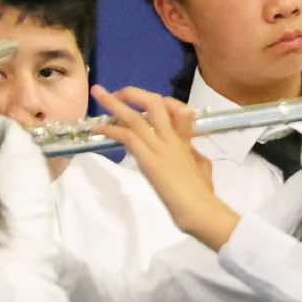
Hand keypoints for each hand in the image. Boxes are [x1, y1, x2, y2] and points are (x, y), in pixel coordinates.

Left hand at [88, 85, 237, 249]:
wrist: (200, 208)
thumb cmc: (203, 193)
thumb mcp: (202, 166)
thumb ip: (191, 153)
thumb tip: (187, 150)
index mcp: (184, 139)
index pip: (176, 108)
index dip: (160, 102)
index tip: (144, 107)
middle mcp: (172, 138)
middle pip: (155, 103)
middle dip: (133, 93)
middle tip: (117, 93)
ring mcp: (161, 148)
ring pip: (136, 116)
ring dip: (113, 103)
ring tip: (98, 93)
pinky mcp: (150, 160)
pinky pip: (128, 137)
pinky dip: (111, 129)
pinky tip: (99, 128)